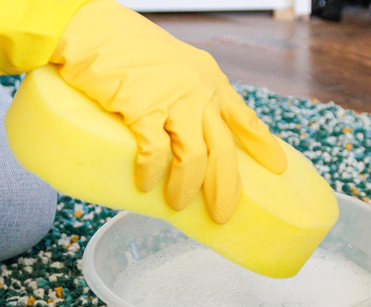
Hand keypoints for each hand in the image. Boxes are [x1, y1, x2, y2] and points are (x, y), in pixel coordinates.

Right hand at [51, 1, 286, 222]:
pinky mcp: (143, 109)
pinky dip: (152, 174)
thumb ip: (188, 94)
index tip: (278, 168)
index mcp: (210, 81)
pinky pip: (155, 154)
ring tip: (176, 205)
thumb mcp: (174, 66)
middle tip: (222, 214)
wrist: (92, 29)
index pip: (245, 118)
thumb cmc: (126, 48)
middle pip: (223, 150)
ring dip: (186, 189)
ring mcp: (174, 100)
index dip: (264, 146)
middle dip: (225, 188)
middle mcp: (200, 91)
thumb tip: (189, 132)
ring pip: (193, 159)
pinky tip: (145, 185)